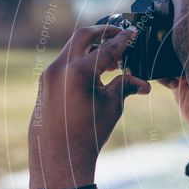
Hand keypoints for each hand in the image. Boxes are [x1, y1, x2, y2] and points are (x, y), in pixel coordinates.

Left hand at [28, 25, 150, 188]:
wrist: (59, 157)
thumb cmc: (88, 134)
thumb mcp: (112, 107)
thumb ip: (125, 86)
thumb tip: (143, 83)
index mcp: (79, 72)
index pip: (107, 48)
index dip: (123, 40)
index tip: (133, 32)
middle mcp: (60, 68)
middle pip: (84, 36)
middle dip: (103, 32)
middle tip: (119, 34)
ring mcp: (49, 74)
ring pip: (73, 48)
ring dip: (92, 47)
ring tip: (112, 60)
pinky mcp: (45, 81)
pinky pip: (65, 61)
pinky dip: (81, 59)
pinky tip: (95, 71)